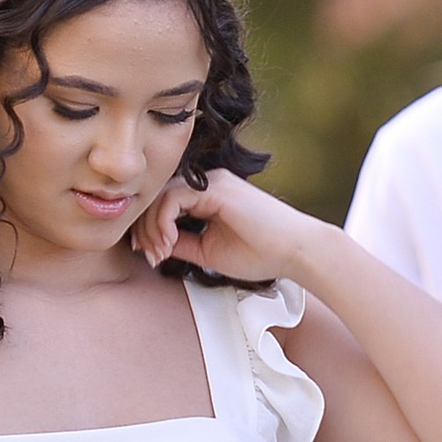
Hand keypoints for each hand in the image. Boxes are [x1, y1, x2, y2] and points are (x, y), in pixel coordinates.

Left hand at [131, 171, 335, 284]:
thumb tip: (152, 246)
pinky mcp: (216, 189)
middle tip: (149, 257)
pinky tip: (169, 242)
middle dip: (146, 230)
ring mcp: (213, 183)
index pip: (165, 205)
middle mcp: (209, 184)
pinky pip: (173, 198)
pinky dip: (164, 221)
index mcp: (209, 197)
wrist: (296, 252)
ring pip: (161, 196)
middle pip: (158, 198)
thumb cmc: (261, 254)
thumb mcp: (208, 252)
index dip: (151, 230)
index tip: (152, 258)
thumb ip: (181, 244)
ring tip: (159, 253)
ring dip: (153, 228)